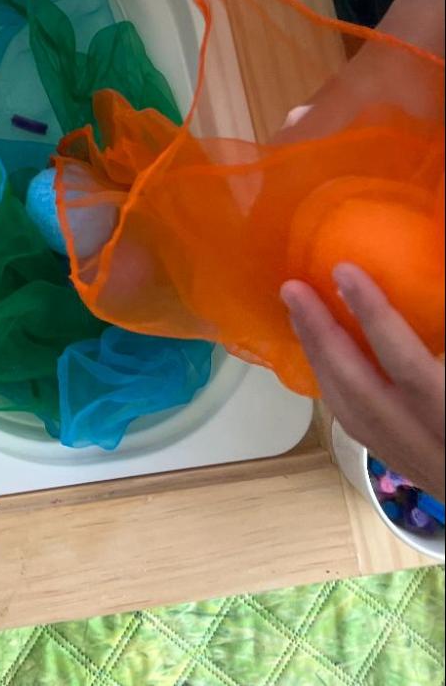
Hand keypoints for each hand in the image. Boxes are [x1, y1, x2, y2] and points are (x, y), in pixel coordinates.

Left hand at [284, 266, 444, 500]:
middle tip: (292, 286)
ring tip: (298, 312)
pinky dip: (335, 389)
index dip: (375, 316)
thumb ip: (444, 330)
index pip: (409, 367)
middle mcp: (431, 448)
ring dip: (320, 360)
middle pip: (362, 391)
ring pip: (351, 413)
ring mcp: (418, 464)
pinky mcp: (412, 469)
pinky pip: (359, 428)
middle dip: (322, 336)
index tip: (343, 269)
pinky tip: (324, 359)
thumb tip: (437, 253)